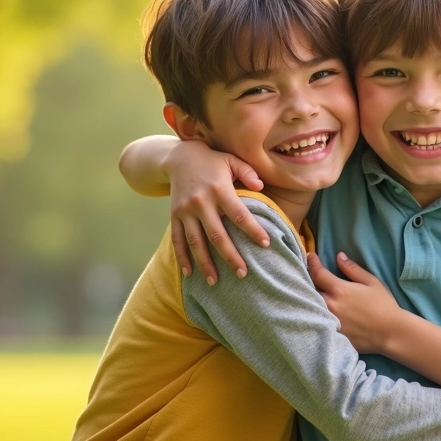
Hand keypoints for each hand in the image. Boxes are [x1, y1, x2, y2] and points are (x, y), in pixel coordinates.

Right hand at [164, 140, 268, 283]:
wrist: (179, 157)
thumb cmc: (213, 160)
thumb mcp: (232, 160)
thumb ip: (248, 172)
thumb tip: (262, 186)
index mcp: (219, 189)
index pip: (239, 214)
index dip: (253, 230)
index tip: (266, 244)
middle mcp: (201, 202)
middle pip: (217, 235)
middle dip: (230, 256)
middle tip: (243, 274)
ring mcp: (185, 211)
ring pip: (196, 242)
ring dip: (205, 264)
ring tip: (216, 282)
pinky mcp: (174, 216)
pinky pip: (178, 240)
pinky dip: (182, 258)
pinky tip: (190, 274)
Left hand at [307, 252, 401, 353]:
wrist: (390, 332)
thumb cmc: (383, 305)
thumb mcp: (371, 282)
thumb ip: (353, 269)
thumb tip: (339, 256)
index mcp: (339, 290)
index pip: (318, 273)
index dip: (312, 263)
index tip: (310, 256)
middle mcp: (330, 305)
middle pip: (310, 290)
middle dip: (307, 280)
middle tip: (307, 274)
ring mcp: (328, 320)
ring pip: (311, 305)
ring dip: (309, 296)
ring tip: (308, 290)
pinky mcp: (331, 333)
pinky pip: (317, 319)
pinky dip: (314, 312)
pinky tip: (315, 309)